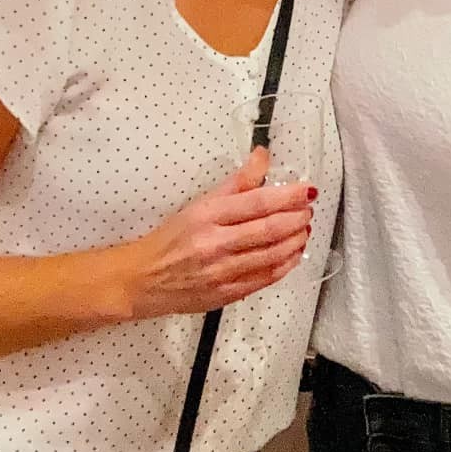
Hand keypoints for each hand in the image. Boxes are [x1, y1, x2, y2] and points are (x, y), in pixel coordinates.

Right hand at [121, 147, 313, 318]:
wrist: (141, 279)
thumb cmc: (170, 239)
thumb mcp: (199, 203)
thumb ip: (236, 183)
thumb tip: (262, 157)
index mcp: (206, 216)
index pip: (257, 203)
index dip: (288, 196)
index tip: (306, 191)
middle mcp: (214, 244)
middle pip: (268, 230)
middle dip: (296, 219)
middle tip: (308, 210)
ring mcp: (220, 272)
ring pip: (270, 256)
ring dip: (295, 242)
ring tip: (305, 230)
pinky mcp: (225, 294)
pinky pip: (263, 279)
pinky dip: (284, 266)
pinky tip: (293, 254)